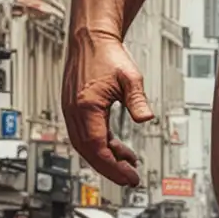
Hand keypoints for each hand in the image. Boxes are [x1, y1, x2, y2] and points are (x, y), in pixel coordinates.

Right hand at [63, 29, 152, 185]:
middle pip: (89, 152)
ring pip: (86, 146)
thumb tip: (146, 118)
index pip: (97, 147)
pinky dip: (102, 146)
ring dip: (106, 158)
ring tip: (128, 163)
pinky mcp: (75, 110)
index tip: (129, 176)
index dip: (113, 166)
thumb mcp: (129, 77)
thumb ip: (137, 99)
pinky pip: (86, 136)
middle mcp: (75, 111)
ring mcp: (72, 111)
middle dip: (110, 169)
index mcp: (86, 106)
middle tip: (130, 179)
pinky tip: (118, 148)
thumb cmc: (107, 54)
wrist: (90, 39)